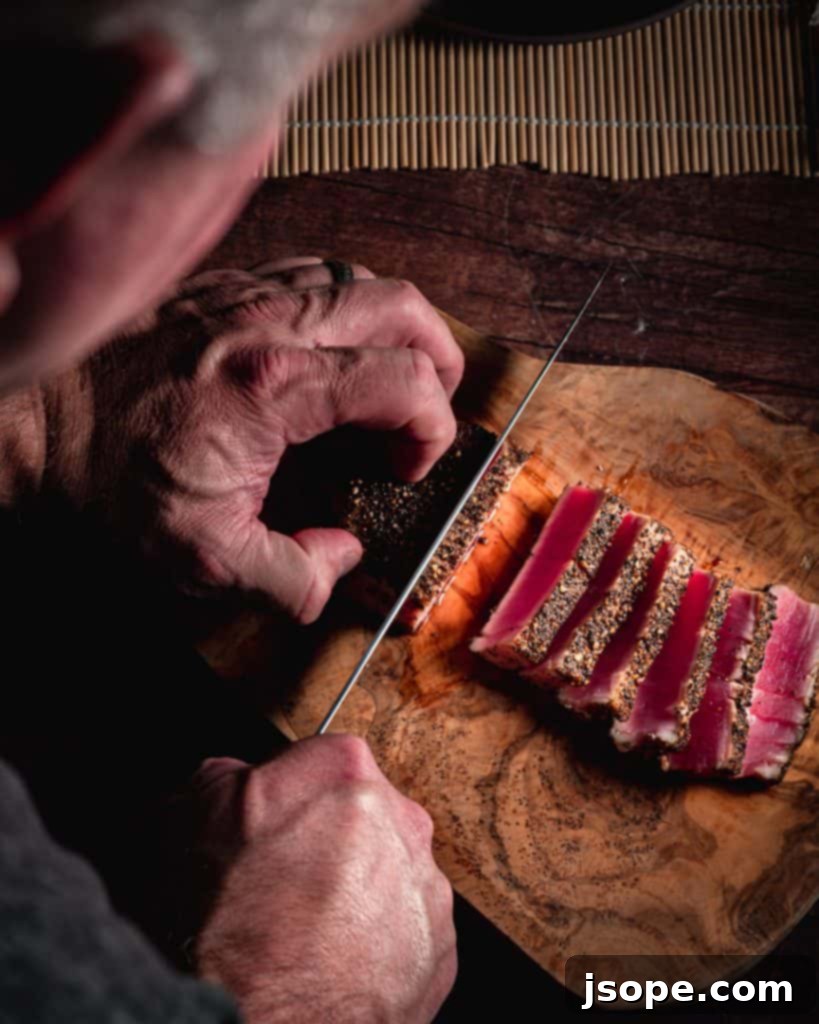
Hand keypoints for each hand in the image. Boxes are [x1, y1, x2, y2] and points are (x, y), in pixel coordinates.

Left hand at [42, 258, 463, 621]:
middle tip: (425, 409)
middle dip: (437, 360)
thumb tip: (341, 556)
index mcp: (277, 387)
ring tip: (384, 380)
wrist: (37, 424)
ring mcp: (246, 293)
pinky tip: (326, 351)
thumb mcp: (205, 557)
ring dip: (391, 330)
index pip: (406, 382)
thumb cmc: (111, 482)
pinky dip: (342, 308)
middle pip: (401, 308)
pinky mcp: (221, 286)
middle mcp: (271, 322)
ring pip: (360, 280)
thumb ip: (292, 575)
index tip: (404, 468)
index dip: (432, 430)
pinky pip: (311, 274)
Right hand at [179, 736, 456, 1023]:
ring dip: (356, 893)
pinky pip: (407, 930)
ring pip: (388, 873)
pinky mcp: (440, 949)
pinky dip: (377, 943)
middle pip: (364, 814)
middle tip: (285, 882)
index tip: (273, 823)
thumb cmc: (230, 929)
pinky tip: (334, 962)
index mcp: (347, 771)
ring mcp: (426, 888)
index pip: (323, 759)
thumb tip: (229, 777)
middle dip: (330, 839)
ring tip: (306, 932)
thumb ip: (223, 776)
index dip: (290, 793)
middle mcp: (401, 821)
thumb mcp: (193, 818)